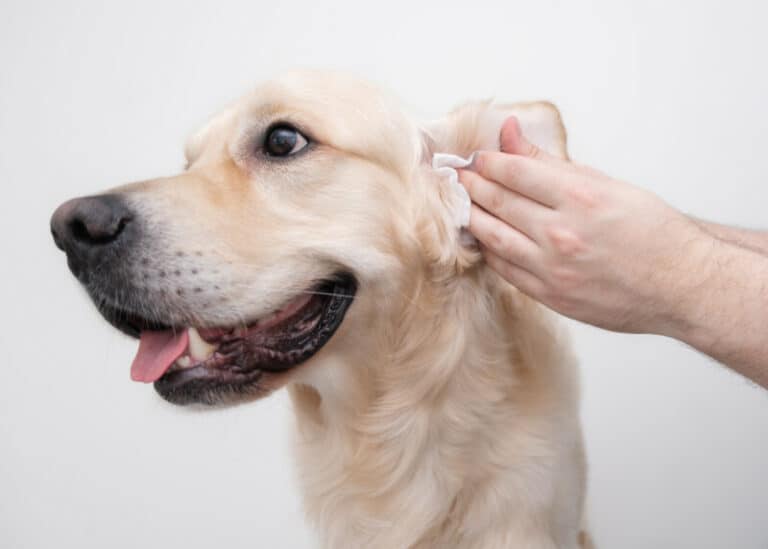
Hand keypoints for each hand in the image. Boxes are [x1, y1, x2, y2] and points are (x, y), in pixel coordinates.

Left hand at [458, 117, 715, 334]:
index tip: (477, 158)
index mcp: (579, 198)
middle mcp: (562, 233)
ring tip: (462, 203)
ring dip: (471, 216)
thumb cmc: (651, 232)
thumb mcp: (605, 184)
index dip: (487, 161)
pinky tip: (483, 236)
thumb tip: (511, 133)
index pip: (513, 171)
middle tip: (457, 177)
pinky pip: (504, 269)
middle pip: (497, 202)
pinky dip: (489, 250)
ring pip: (493, 237)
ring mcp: (553, 268)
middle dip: (471, 185)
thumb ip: (549, 161)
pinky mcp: (550, 295)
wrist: (680, 284)